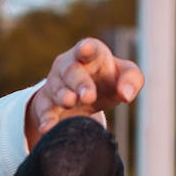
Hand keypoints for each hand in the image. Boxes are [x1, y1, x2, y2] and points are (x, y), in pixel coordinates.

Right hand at [26, 37, 143, 147]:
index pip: (88, 48)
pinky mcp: (45, 102)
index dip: (87, 49)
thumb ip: (132, 80)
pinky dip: (46, 119)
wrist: (81, 97)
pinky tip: (47, 128)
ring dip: (63, 97)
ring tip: (70, 102)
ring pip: (56, 89)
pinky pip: (44, 109)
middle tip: (88, 96)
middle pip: (72, 71)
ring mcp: (55, 83)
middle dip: (79, 83)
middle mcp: (68, 65)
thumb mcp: (124, 76)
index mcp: (90, 54)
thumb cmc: (106, 80)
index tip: (86, 49)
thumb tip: (126, 95)